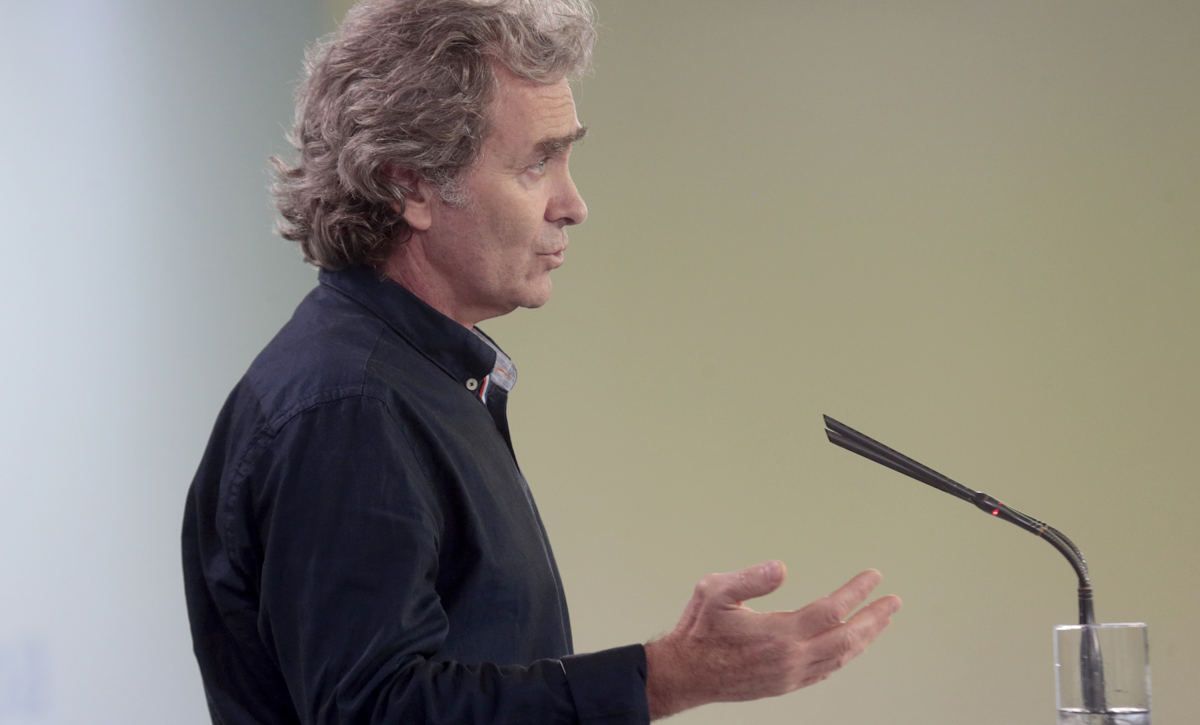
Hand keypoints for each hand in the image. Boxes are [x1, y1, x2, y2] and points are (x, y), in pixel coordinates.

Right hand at [643, 562, 900, 719]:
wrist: (685, 673)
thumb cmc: (698, 630)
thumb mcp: (715, 591)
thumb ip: (749, 578)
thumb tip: (780, 568)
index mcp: (779, 633)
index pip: (831, 609)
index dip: (856, 591)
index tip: (873, 577)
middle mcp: (791, 658)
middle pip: (847, 636)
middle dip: (874, 617)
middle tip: (893, 602)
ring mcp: (791, 675)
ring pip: (840, 656)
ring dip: (865, 638)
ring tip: (880, 622)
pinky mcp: (785, 685)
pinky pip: (826, 671)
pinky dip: (845, 657)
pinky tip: (849, 648)